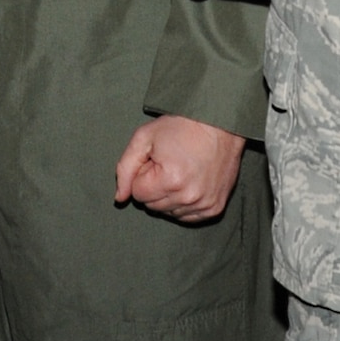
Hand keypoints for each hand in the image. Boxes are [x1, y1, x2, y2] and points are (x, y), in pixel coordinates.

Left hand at [113, 115, 244, 222]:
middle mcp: (189, 197)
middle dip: (154, 186)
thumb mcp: (144, 138)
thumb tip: (119, 198)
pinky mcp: (215, 208)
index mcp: (170, 180)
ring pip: (169, 212)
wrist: (220, 124)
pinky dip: (184, 203)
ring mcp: (205, 204)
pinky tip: (189, 183)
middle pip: (152, 205)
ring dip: (168, 195)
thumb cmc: (180, 127)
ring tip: (180, 171)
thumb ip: (125, 169)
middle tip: (168, 164)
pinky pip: (187, 217)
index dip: (142, 175)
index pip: (137, 194)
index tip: (155, 160)